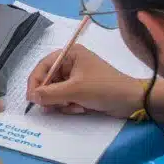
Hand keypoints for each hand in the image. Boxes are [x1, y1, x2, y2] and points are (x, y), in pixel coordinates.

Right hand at [26, 46, 144, 118]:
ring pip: (57, 92)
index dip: (36, 82)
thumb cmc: (103, 88)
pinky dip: (70, 105)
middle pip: (49, 80)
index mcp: (70, 54)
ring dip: (62, 103)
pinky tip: (81, 108)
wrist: (132, 101)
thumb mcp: (75, 91)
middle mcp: (72, 62)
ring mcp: (77, 77)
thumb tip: (31, 96)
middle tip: (53, 108)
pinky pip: (66, 98)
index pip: (44, 66)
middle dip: (52, 95)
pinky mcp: (82, 89)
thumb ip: (50, 94)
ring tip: (75, 107)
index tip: (31, 99)